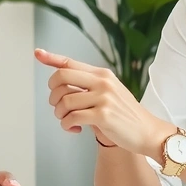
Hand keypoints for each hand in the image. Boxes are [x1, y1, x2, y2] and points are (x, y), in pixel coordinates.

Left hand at [36, 48, 163, 153]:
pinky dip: (67, 125)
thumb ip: (87, 85)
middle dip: (52, 94)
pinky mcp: (103, 115)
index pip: (70, 63)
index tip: (37, 53)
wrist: (147, 131)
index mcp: (102, 74)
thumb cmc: (123, 114)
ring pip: (64, 101)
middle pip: (61, 77)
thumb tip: (61, 82)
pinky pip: (72, 117)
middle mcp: (102, 82)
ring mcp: (103, 97)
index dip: (51, 58)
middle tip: (58, 107)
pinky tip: (75, 129)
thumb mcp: (108, 92)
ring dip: (60, 115)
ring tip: (69, 121)